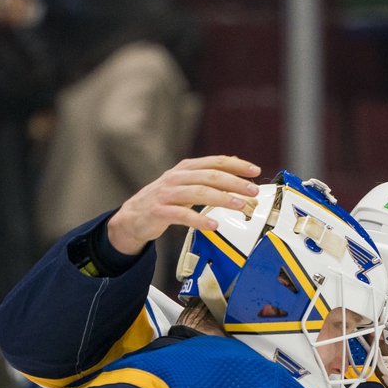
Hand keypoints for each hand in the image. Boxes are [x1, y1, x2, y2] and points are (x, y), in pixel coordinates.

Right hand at [107, 156, 260, 254]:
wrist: (132, 216)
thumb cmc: (164, 199)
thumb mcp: (186, 183)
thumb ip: (208, 176)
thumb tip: (236, 166)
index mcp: (186, 168)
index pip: (215, 162)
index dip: (236, 165)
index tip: (255, 170)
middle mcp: (176, 178)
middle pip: (210, 176)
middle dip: (234, 182)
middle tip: (252, 191)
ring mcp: (167, 194)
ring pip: (198, 193)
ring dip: (222, 198)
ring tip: (239, 205)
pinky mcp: (159, 212)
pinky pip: (182, 215)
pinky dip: (199, 220)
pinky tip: (213, 225)